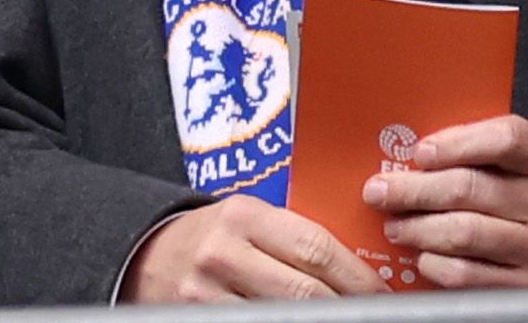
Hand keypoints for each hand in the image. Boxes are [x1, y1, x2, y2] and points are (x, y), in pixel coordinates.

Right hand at [119, 197, 385, 302]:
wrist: (146, 255)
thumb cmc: (213, 237)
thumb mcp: (247, 220)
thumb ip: (291, 236)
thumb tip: (357, 267)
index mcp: (245, 216)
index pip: (316, 247)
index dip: (357, 276)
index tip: (381, 294)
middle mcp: (225, 252)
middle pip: (304, 290)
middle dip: (347, 307)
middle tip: (373, 314)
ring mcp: (207, 293)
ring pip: (282, 318)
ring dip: (321, 320)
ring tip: (344, 321)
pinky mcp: (197, 318)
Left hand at [362, 114, 527, 288]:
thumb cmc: (516, 196)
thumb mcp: (509, 164)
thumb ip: (473, 149)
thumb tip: (409, 151)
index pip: (506, 138)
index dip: (457, 142)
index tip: (419, 152)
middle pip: (472, 187)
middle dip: (415, 189)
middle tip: (380, 191)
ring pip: (463, 232)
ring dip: (417, 228)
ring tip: (394, 225)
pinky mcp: (525, 285)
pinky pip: (464, 273)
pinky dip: (433, 263)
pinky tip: (421, 255)